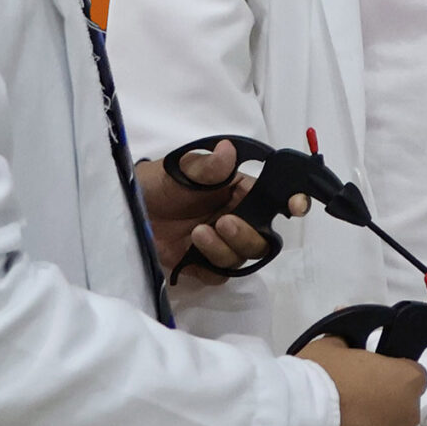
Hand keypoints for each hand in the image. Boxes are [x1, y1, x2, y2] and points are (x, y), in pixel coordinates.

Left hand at [137, 148, 308, 287]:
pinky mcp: (202, 264)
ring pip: (242, 258)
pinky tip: (190, 253)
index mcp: (239, 191)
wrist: (129, 209)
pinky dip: (209, 267)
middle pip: (263, 238)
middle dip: (248, 235)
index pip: (274, 197)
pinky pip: (219, 274)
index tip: (296, 206)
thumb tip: (228, 151)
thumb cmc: (159, 183)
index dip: (292, 201)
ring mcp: (221, 243)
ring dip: (224, 249)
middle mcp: (237, 218)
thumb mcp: (181, 170)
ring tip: (197, 234)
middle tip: (223, 223)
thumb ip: (207, 167)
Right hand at [298, 337, 426, 425]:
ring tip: (338, 421)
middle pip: (402, 405)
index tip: (370, 372)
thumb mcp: (331, 345)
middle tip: (352, 394)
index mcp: (406, 380)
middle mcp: (407, 415)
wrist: (296, 422)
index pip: (412, 373)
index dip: (392, 371)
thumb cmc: (320, 377)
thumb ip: (347, 339)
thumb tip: (346, 330)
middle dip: (383, 400)